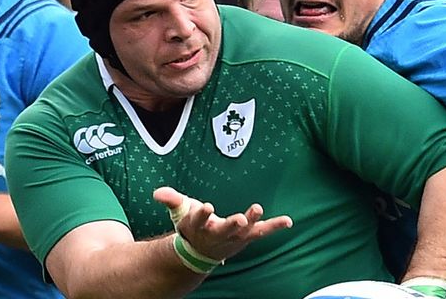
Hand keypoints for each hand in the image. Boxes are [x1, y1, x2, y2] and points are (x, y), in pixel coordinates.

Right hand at [153, 186, 292, 260]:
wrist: (201, 252)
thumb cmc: (192, 226)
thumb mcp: (180, 212)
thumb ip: (170, 199)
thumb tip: (158, 193)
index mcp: (199, 227)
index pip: (199, 219)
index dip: (202, 214)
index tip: (206, 207)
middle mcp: (217, 234)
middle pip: (225, 230)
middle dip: (232, 225)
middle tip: (240, 219)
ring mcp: (234, 237)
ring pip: (244, 231)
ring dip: (253, 222)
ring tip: (257, 209)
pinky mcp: (247, 236)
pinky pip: (263, 231)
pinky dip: (275, 226)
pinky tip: (288, 221)